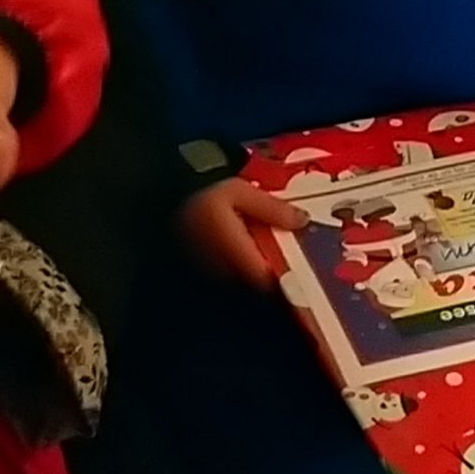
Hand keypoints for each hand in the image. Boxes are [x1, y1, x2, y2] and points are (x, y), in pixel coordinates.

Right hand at [181, 179, 306, 290]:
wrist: (163, 196)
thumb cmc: (202, 193)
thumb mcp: (241, 192)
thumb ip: (272, 209)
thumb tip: (303, 221)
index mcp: (240, 255)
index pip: (273, 281)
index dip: (293, 278)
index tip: (311, 268)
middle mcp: (228, 272)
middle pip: (264, 282)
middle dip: (282, 268)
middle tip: (302, 251)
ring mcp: (216, 274)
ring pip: (250, 278)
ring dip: (266, 264)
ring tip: (283, 245)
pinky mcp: (208, 269)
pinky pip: (237, 271)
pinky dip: (250, 260)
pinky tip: (257, 243)